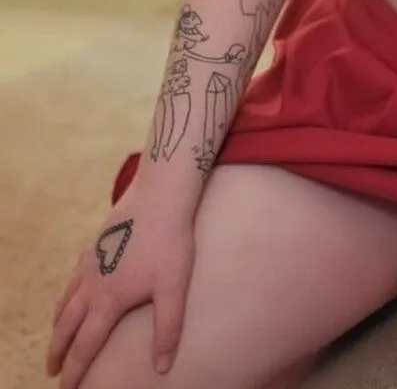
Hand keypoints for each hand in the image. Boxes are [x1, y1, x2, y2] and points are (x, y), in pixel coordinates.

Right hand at [47, 188, 195, 388]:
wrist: (160, 196)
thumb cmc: (170, 242)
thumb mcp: (174, 288)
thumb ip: (168, 328)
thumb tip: (162, 367)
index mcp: (109, 301)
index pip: (86, 346)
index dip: (75, 372)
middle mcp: (93, 284)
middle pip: (67, 326)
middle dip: (59, 352)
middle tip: (52, 371)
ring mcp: (92, 262)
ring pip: (67, 298)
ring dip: (59, 322)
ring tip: (57, 335)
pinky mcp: (97, 242)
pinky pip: (76, 272)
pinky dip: (69, 288)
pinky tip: (75, 286)